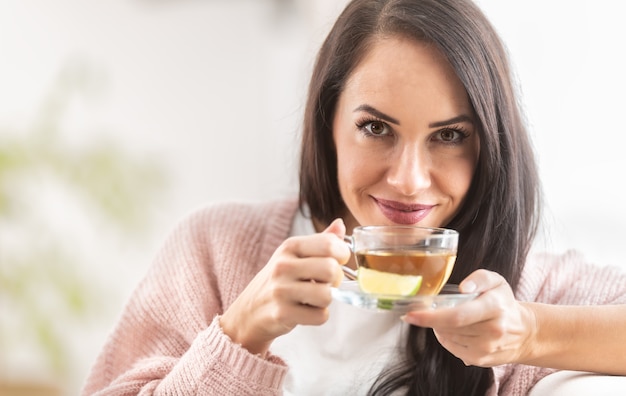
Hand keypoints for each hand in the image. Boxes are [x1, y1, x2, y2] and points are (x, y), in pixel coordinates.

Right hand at [219, 218, 349, 354]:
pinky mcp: (282, 313)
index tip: (338, 261)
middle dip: (335, 280)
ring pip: (327, 295)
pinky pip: (320, 316)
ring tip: (313, 298)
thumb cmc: (279, 280)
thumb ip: (321, 241)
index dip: (342, 254)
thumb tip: (340, 224)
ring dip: (326, 300)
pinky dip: (318, 316)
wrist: (250, 310)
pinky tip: (306, 311)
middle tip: (325, 283)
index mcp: (290, 246)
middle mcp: (283, 265)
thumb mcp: (295, 255)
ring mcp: (281, 290)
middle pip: (331, 270)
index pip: (329, 244)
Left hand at [402, 269, 536, 366]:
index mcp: (494, 307)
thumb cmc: (503, 302)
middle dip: (429, 320)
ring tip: (443, 317)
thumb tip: (463, 287)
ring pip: (448, 337)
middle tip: (418, 312)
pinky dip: (445, 337)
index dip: (430, 317)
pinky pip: (452, 347)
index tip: (410, 314)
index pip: (457, 315)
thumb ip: (479, 278)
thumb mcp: (496, 281)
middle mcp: (492, 330)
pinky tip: (451, 329)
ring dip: (438, 327)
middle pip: (449, 327)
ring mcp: (486, 348)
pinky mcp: (479, 360)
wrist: (524, 332)